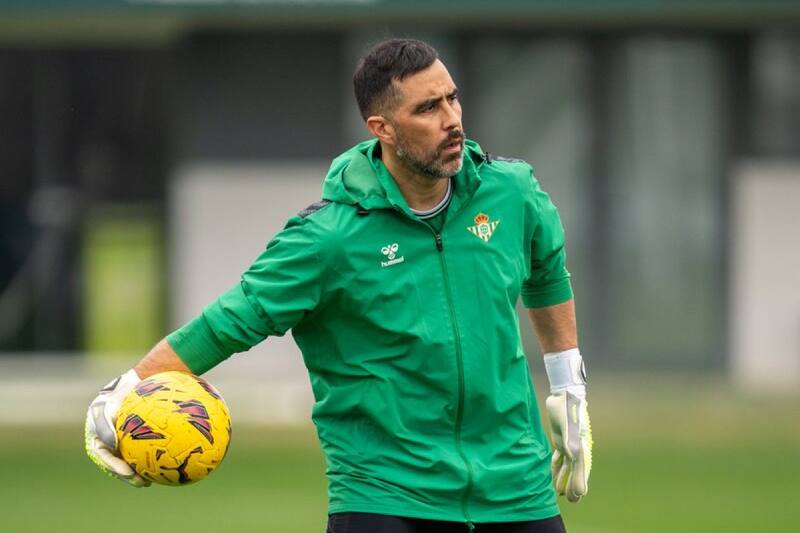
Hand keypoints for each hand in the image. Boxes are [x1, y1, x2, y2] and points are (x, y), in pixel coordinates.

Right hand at [84, 369, 149, 486]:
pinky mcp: (135, 439)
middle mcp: (108, 438)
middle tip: (141, 482)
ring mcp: (121, 439)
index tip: (128, 473)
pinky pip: (143, 450)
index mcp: (98, 431)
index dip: (113, 466)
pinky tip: (164, 466)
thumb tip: (111, 444)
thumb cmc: (125, 389)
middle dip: (126, 475)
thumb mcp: (113, 400)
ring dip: (136, 473)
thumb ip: (106, 420)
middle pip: (114, 462)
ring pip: (128, 459)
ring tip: (149, 481)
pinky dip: (151, 460)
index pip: (102, 454)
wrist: (142, 380)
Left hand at [543, 349, 591, 501]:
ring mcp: (569, 443)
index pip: (581, 468)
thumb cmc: (568, 408)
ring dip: (564, 478)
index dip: (579, 481)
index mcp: (581, 445)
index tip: (579, 495)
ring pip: (567, 466)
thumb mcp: (568, 424)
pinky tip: (552, 474)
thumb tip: (571, 455)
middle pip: (575, 470)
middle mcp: (577, 446)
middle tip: (571, 500)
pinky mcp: (561, 439)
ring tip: (560, 493)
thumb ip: (569, 439)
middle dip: (573, 485)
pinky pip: (559, 457)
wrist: (565, 394)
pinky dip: (556, 467)